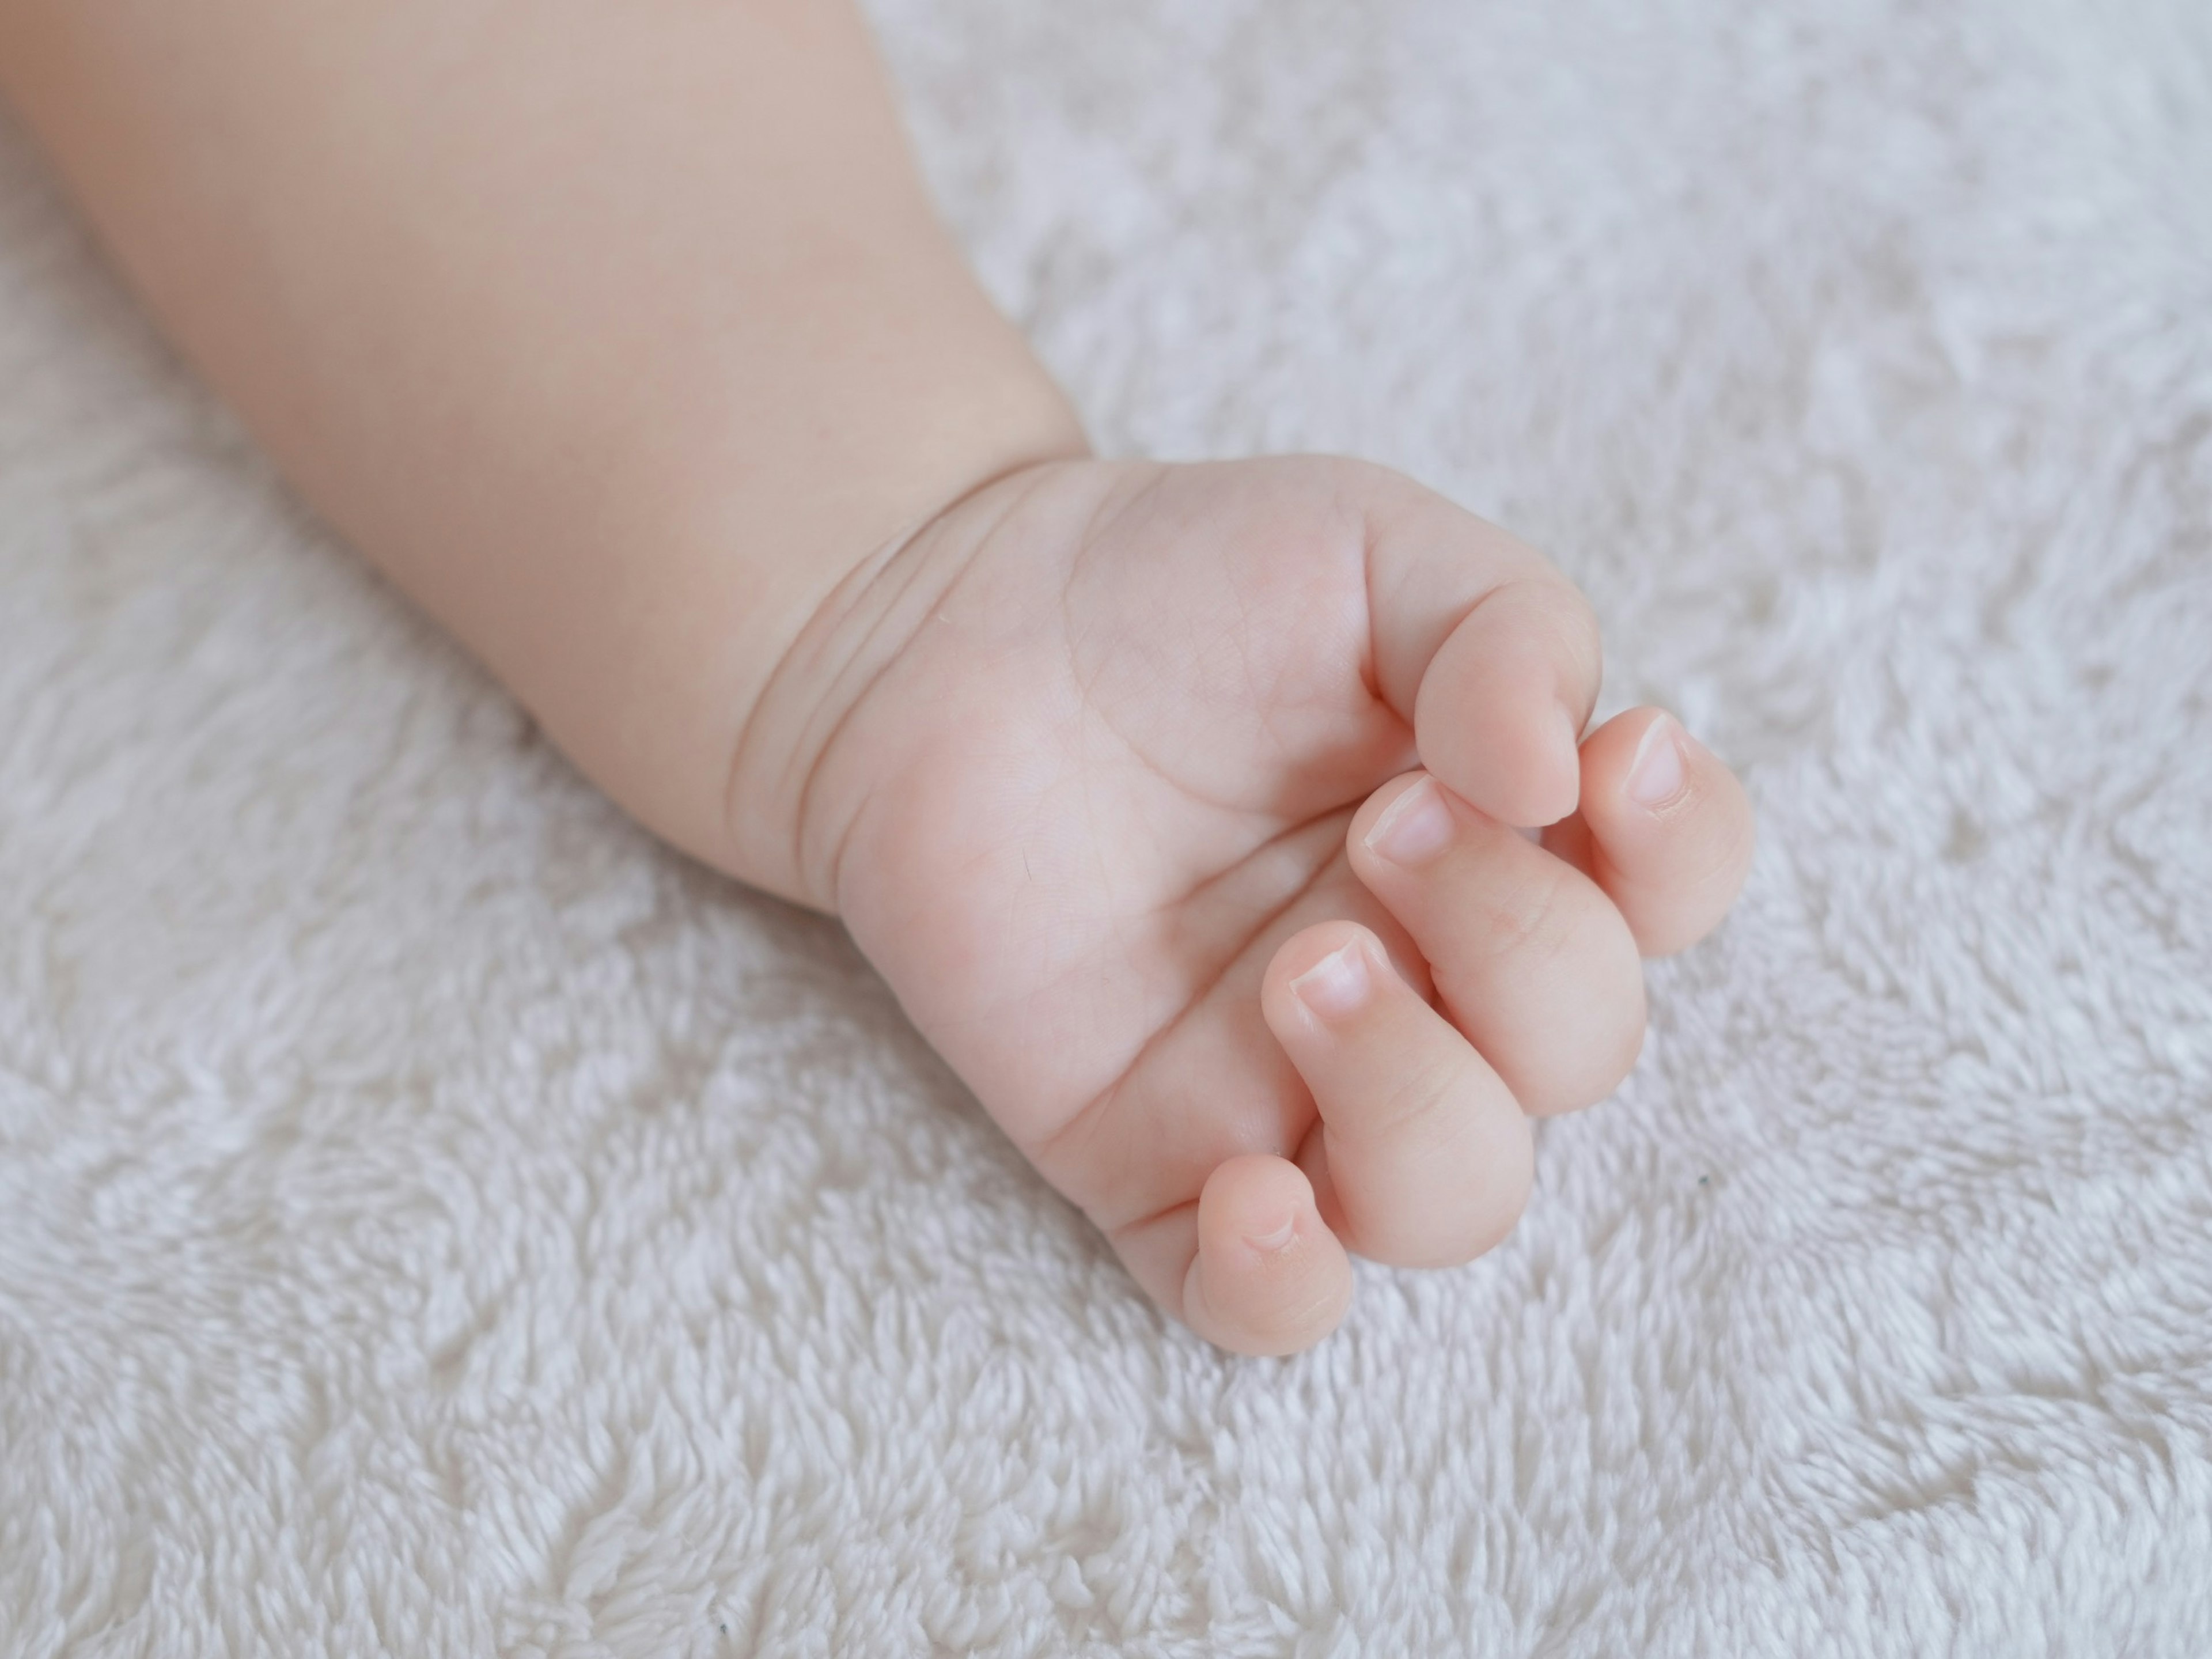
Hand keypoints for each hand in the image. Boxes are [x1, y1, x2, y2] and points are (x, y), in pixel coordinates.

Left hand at [763, 455, 1753, 1352]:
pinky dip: (1285, 1283)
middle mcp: (1430, 976)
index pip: (1668, 895)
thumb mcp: (1367, 547)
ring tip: (1303, 969)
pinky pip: (1265, 1306)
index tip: (1611, 760)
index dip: (1679, 854)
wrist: (949, 636)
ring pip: (1450, 1195)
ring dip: (1416, 1097)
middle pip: (1576, 1049)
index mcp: (1506, 835)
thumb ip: (1504, 630)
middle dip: (1514, 943)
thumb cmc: (1177, 588)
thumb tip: (1570, 772)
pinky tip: (1256, 1194)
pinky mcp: (1157, 1157)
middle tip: (1386, 827)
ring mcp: (1297, 1082)